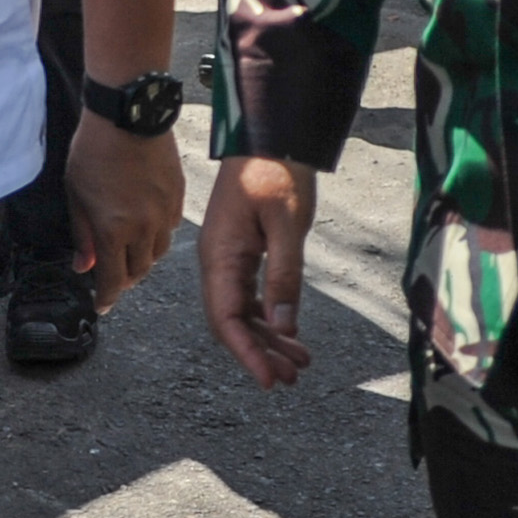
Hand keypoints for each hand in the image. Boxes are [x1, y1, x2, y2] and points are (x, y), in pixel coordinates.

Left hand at [64, 115, 183, 311]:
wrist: (129, 114)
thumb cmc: (94, 149)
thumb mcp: (75, 193)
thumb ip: (81, 234)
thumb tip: (83, 266)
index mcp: (113, 229)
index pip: (113, 280)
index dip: (106, 298)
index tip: (102, 305)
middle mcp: (143, 228)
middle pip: (138, 271)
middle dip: (124, 280)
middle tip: (112, 277)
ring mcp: (164, 212)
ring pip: (157, 253)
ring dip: (142, 259)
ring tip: (129, 252)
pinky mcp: (178, 196)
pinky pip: (171, 229)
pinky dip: (158, 236)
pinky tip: (147, 227)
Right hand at [197, 155, 318, 387]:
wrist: (268, 138)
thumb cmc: (274, 173)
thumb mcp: (286, 224)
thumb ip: (284, 276)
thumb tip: (282, 327)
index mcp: (220, 257)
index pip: (226, 318)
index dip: (247, 353)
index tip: (269, 379)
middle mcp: (217, 263)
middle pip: (232, 323)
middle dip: (260, 354)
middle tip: (291, 378)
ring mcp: (228, 260)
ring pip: (243, 314)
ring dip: (268, 341)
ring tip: (299, 364)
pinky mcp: (242, 256)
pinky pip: (251, 298)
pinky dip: (271, 320)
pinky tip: (292, 335)